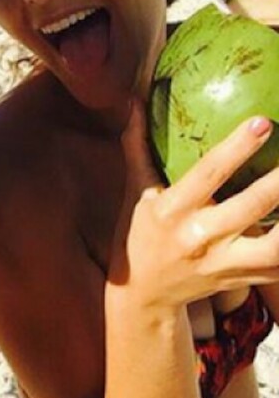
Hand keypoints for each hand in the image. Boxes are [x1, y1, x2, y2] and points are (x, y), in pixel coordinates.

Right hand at [117, 106, 278, 310]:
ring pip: (276, 247)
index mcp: (171, 211)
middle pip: (251, 208)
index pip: (207, 174)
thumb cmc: (141, 234)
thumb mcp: (136, 193)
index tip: (263, 122)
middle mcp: (199, 238)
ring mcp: (224, 264)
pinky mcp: (244, 279)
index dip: (235, 148)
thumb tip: (133, 101)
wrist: (145, 295)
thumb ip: (139, 147)